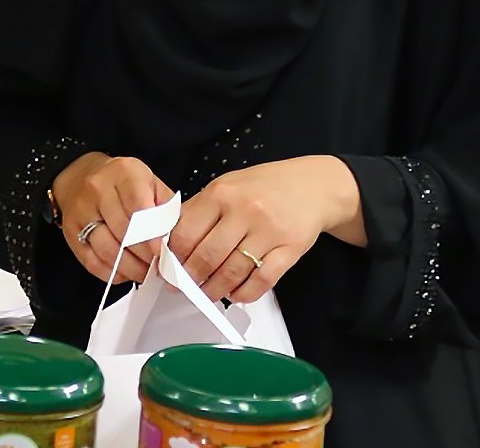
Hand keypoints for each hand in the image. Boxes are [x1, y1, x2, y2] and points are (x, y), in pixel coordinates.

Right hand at [52, 153, 175, 285]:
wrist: (82, 176)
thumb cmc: (123, 183)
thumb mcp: (150, 183)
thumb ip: (165, 208)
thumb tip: (176, 242)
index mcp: (124, 172)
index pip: (138, 205)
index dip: (152, 233)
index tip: (163, 252)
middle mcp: (97, 188)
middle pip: (123, 230)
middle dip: (144, 255)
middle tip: (159, 267)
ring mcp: (81, 210)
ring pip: (107, 249)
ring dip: (129, 267)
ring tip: (144, 272)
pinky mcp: (70, 230)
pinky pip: (91, 260)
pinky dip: (111, 273)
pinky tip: (124, 273)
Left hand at [169, 156, 362, 303]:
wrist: (313, 186)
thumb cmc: (264, 186)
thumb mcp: (227, 186)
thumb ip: (200, 210)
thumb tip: (172, 240)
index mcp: (221, 193)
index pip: (186, 233)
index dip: (173, 257)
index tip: (167, 269)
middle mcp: (244, 211)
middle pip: (207, 256)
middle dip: (191, 278)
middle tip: (183, 287)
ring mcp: (269, 231)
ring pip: (233, 272)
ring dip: (215, 289)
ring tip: (207, 294)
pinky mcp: (291, 249)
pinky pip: (263, 279)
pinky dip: (245, 293)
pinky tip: (236, 294)